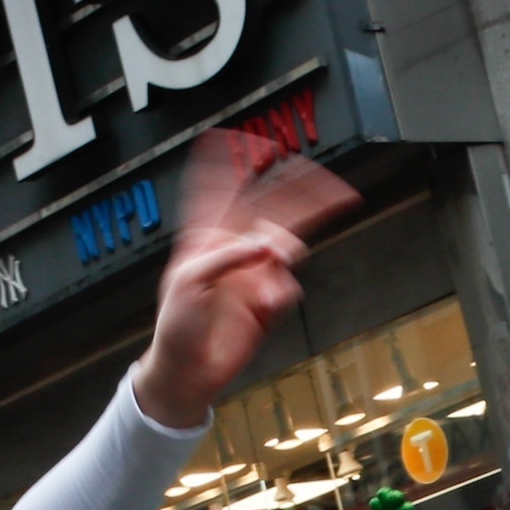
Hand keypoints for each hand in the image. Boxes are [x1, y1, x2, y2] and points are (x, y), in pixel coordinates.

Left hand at [130, 134, 358, 426]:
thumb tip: (265, 243)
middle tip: (334, 187)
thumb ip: (225, 256)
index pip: (219, 191)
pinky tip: (270, 304)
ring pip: (286, 248)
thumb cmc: (175, 325)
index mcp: (206, 238)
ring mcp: (253, 276)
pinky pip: (288, 287)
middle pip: (273, 210)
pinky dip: (283, 292)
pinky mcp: (267, 303)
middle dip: (302, 195)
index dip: (230, 164)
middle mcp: (234, 251)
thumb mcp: (188, 281)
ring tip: (279, 270)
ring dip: (288, 254)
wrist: (187, 372)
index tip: (245, 138)